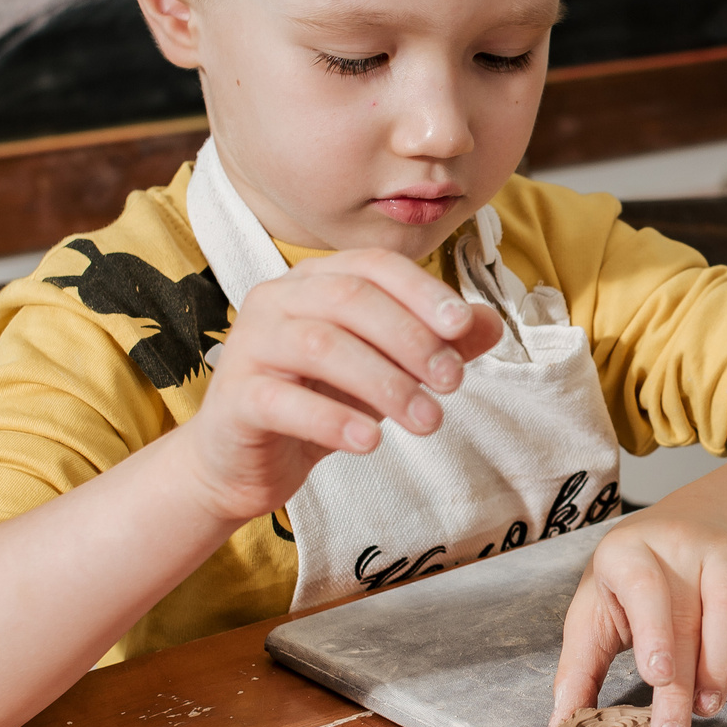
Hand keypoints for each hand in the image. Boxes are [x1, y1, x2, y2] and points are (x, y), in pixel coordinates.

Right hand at [173, 249, 504, 524]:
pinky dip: (333, 420)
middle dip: (412, 340)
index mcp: (314, 281)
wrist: (244, 461)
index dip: (422, 291)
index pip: (374, 266)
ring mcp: (250, 346)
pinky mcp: (235, 399)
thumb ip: (433, 344)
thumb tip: (490, 324)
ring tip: (426, 420)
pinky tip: (370, 442)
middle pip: (351, 300)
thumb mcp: (386, 369)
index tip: (462, 327)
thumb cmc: (317, 401)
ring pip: (321, 345)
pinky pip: (284, 401)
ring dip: (385, 383)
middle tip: (452, 384)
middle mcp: (277, 300)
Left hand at [550, 509, 726, 726]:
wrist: (689, 527)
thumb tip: (564, 726)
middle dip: (680, 686)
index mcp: (627, 550)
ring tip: (705, 708)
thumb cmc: (630, 583)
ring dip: (720, 667)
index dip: (652, 632)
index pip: (642, 585)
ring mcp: (722, 552)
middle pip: (686, 616)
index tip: (657, 677)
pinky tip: (724, 675)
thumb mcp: (594, 614)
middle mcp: (678, 544)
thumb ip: (579, 669)